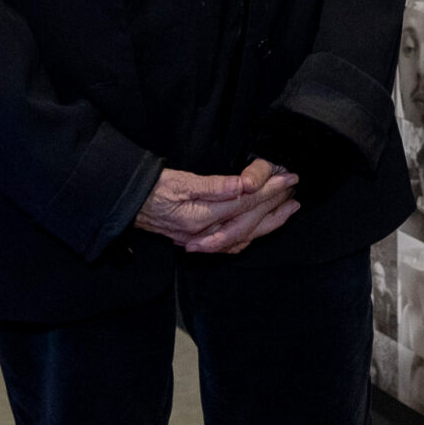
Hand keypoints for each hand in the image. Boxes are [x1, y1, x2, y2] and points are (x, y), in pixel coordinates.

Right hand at [135, 160, 298, 253]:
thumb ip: (213, 186)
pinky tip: (260, 229)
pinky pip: (230, 245)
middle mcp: (203, 235)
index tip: (288, 179)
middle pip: (248, 222)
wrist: (128, 205)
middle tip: (295, 191)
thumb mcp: (180, 180)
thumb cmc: (152, 189)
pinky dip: (250, 237)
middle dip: (275, 205)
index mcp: (200, 218)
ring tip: (289, 209)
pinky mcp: (198, 242)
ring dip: (269, 223)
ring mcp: (201, 241)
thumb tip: (242, 185)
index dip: (269, 191)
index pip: (244, 204)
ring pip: (243, 236)